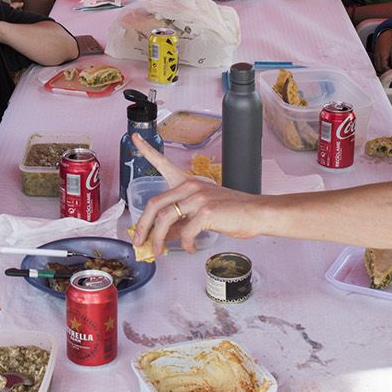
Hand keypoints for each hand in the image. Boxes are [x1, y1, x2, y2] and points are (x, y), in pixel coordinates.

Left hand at [129, 137, 259, 254]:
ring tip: (159, 251)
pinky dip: (184, 244)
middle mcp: (191, 186)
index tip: (135, 139)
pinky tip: (189, 248)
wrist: (257, 213)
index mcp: (190, 183)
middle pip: (155, 203)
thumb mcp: (204, 213)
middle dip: (143, 225)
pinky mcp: (206, 212)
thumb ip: (183, 221)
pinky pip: (185, 232)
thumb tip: (167, 236)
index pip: (164, 163)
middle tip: (139, 240)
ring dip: (158, 240)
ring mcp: (198, 198)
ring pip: (165, 219)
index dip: (147, 151)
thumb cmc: (235, 212)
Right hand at [372, 30, 391, 72]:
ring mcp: (375, 57)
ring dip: (382, 71)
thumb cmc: (390, 42)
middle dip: (385, 73)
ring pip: (377, 68)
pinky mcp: (375, 56)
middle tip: (391, 75)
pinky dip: (380, 67)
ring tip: (388, 72)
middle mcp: (377, 57)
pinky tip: (384, 67)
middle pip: (379, 69)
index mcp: (383, 56)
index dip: (388, 72)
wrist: (384, 35)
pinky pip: (376, 64)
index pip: (384, 68)